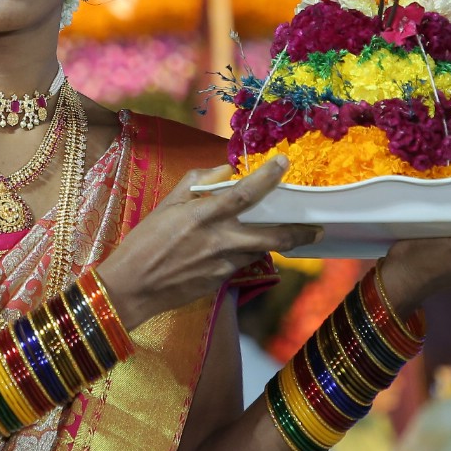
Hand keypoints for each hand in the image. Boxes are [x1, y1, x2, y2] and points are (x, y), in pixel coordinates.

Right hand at [95, 156, 324, 327]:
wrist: (131, 288)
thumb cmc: (143, 243)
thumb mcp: (165, 205)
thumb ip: (197, 182)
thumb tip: (224, 169)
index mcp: (203, 215)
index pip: (245, 192)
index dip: (269, 176)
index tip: (285, 163)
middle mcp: (219, 240)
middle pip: (273, 235)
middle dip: (300, 231)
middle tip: (318, 228)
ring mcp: (223, 264)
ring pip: (261, 251)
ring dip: (273, 243)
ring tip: (285, 235)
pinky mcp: (221, 281)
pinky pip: (243, 263)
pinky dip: (247, 253)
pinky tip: (241, 248)